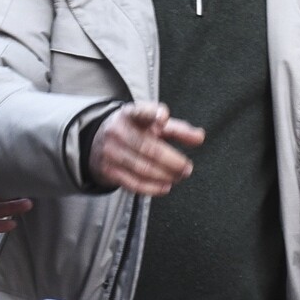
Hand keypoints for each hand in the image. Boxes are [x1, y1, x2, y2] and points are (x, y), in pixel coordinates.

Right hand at [88, 101, 203, 194]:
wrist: (98, 143)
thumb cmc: (135, 131)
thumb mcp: (153, 126)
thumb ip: (178, 130)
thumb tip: (200, 137)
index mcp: (130, 114)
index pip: (141, 112)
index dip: (152, 114)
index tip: (164, 117)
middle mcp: (118, 131)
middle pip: (148, 148)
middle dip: (172, 160)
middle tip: (187, 168)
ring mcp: (110, 152)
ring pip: (143, 168)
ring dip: (165, 175)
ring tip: (179, 176)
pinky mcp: (108, 171)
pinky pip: (133, 183)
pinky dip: (152, 188)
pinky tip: (165, 187)